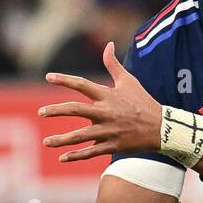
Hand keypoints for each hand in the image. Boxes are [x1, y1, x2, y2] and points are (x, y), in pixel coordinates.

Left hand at [41, 41, 160, 162]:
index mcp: (107, 95)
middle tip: (41, 112)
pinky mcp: (112, 145)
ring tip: (45, 142)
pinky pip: (90, 152)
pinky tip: (62, 158)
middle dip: (56, 111)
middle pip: (75, 109)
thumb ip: (113, 64)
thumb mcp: (129, 81)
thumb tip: (108, 44)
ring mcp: (108, 130)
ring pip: (79, 136)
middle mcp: (105, 112)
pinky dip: (76, 155)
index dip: (64, 79)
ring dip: (61, 139)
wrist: (162, 128)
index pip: (82, 84)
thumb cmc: (143, 102)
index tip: (48, 77)